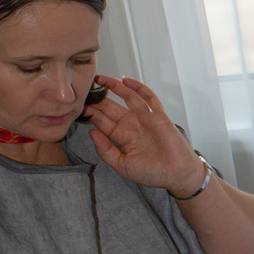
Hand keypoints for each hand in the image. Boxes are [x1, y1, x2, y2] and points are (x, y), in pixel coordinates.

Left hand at [80, 76, 204, 193]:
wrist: (177, 175)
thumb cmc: (152, 173)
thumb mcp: (122, 166)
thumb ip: (105, 151)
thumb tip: (92, 132)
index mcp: (120, 136)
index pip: (100, 120)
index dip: (88, 112)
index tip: (76, 106)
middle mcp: (131, 124)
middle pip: (109, 106)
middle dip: (96, 98)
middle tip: (83, 89)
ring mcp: (144, 118)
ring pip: (126, 97)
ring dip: (113, 86)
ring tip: (99, 79)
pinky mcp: (158, 115)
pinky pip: (147, 97)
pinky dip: (138, 87)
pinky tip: (125, 80)